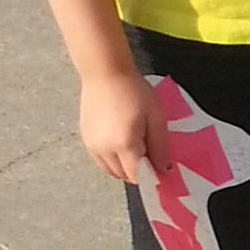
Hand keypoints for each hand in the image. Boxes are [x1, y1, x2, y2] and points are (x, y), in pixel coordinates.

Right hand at [78, 65, 168, 183]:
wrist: (105, 73)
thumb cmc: (134, 91)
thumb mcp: (156, 117)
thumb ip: (160, 146)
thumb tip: (164, 169)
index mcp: (124, 144)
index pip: (136, 176)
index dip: (148, 175)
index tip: (156, 164)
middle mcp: (105, 150)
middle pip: (122, 176)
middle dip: (136, 170)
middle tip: (145, 150)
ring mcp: (92, 145)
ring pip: (109, 171)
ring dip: (122, 166)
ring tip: (131, 145)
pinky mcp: (85, 139)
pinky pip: (100, 160)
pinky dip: (111, 159)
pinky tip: (118, 140)